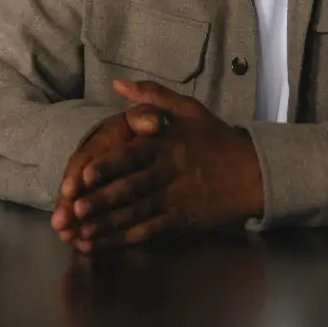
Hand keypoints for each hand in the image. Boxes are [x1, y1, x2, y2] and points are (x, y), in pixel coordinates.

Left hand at [61, 79, 264, 252]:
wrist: (254, 174)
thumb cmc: (218, 139)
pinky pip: (149, 232)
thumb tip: (117, 82)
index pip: (133, 156)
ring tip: (80, 233)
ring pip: (135, 215)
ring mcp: (174, 201)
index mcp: (167, 146)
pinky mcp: (180, 221)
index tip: (83, 173)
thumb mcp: (189, 110)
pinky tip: (104, 244)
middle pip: (130, 190)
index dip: (108, 166)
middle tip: (73, 210)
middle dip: (101, 201)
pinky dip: (125, 240)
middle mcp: (168, 175)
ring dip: (107, 225)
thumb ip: (151, 96)